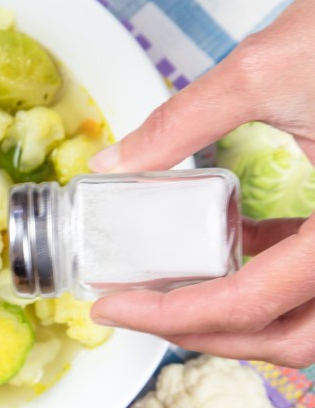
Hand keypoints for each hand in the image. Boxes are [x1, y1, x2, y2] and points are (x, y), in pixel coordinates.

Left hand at [87, 0, 314, 366]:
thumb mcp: (268, 69)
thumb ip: (181, 122)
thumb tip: (113, 162)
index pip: (252, 303)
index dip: (171, 315)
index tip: (113, 308)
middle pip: (288, 339)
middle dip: (202, 335)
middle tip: (135, 313)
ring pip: (308, 321)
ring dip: (236, 318)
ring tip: (167, 292)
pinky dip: (271, 280)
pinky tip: (229, 249)